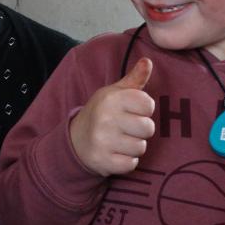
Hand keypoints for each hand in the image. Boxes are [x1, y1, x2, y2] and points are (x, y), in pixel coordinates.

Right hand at [69, 58, 154, 176]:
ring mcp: (103, 140)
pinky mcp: (103, 161)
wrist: (76, 139)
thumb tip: (148, 61)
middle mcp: (106, 118)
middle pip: (148, 128)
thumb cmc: (102, 113)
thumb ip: (134, 79)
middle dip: (141, 130)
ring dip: (134, 146)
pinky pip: (131, 164)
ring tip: (121, 140)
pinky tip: (117, 153)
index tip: (132, 110)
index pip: (148, 104)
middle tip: (127, 128)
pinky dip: (127, 161)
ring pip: (141, 147)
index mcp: (111, 98)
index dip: (144, 109)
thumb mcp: (114, 93)